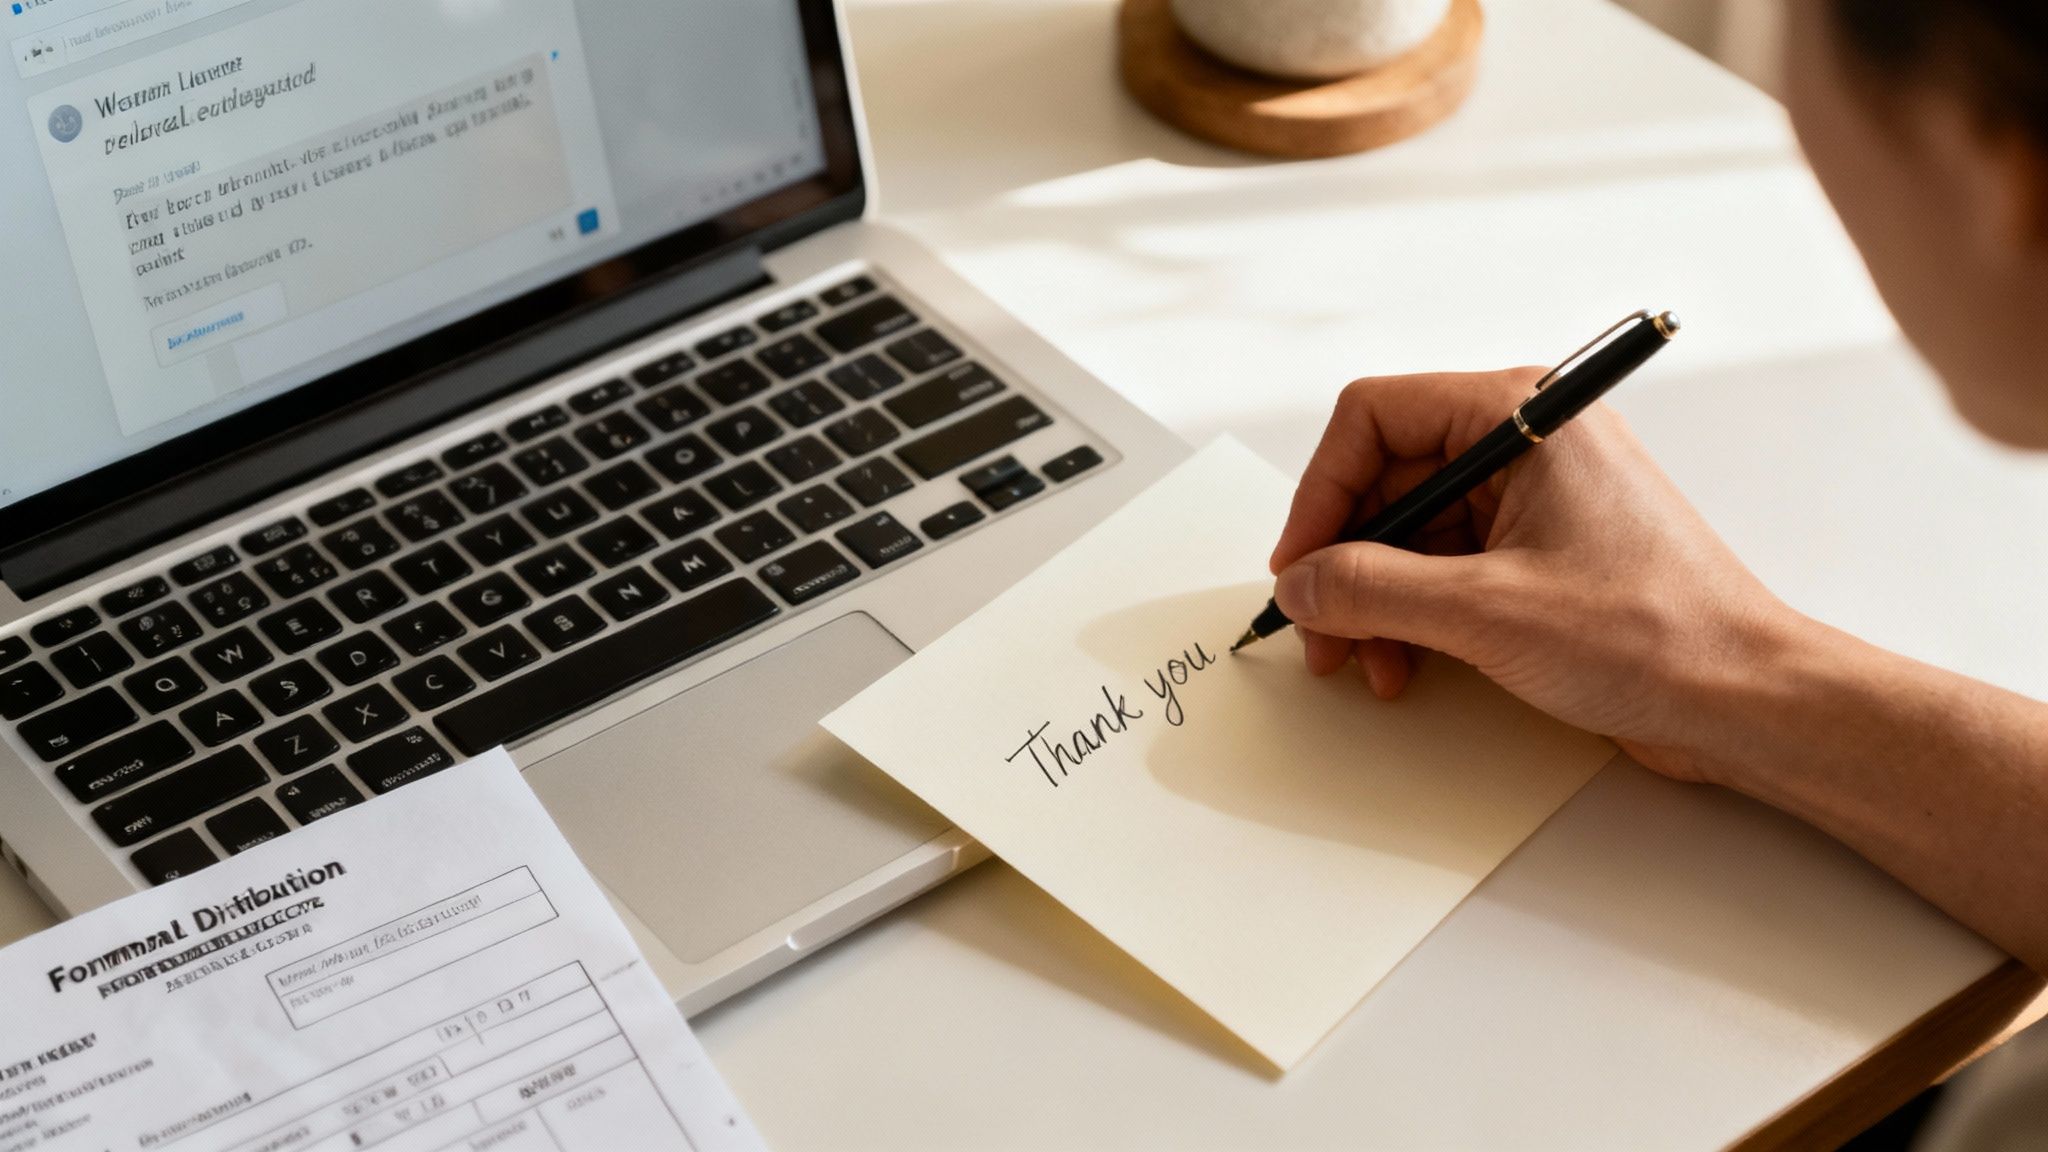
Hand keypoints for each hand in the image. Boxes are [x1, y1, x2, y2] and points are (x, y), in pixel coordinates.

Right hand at [1269, 369, 1801, 783]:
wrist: (1747, 702)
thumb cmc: (1656, 636)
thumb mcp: (1486, 611)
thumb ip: (1372, 590)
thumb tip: (1300, 585)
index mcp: (1524, 416)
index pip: (1375, 417)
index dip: (1321, 492)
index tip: (1300, 565)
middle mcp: (1528, 444)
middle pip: (1386, 479)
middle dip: (1345, 561)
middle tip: (1321, 633)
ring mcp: (1536, 500)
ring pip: (1410, 531)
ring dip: (1375, 599)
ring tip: (1368, 664)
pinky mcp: (1542, 555)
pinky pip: (1446, 567)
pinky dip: (1414, 615)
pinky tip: (1407, 664)